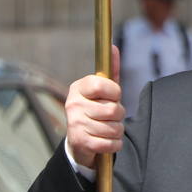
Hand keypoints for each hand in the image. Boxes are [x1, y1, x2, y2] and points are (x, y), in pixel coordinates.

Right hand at [66, 46, 122, 169]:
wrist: (79, 141)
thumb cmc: (95, 110)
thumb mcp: (103, 91)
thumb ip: (111, 70)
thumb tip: (113, 47)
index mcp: (78, 88)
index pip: (101, 85)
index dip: (114, 92)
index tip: (113, 96)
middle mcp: (73, 104)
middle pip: (112, 109)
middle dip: (119, 115)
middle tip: (111, 116)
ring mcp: (75, 124)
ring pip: (114, 128)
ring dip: (117, 130)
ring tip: (108, 128)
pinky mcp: (81, 142)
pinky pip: (111, 143)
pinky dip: (115, 144)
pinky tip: (107, 140)